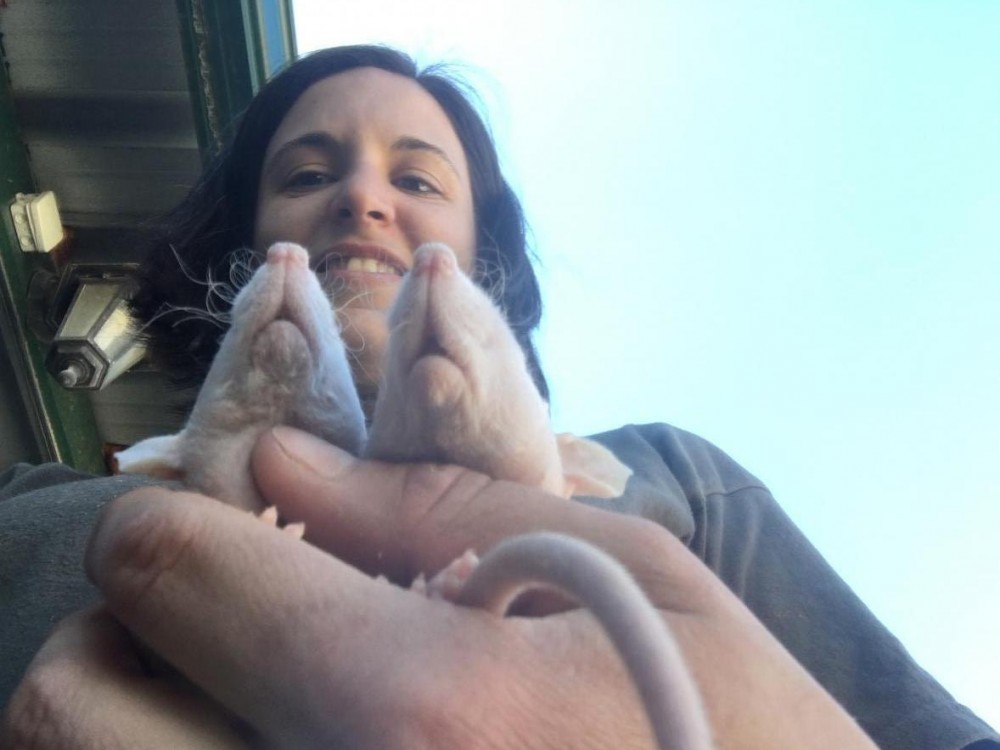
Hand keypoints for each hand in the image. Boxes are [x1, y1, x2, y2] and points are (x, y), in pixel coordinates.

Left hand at [3, 426, 877, 748]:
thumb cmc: (738, 730)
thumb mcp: (627, 578)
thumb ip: (444, 507)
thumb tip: (286, 460)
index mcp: (419, 709)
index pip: (175, 569)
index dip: (175, 509)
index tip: (225, 504)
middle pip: (71, 701)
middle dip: (131, 618)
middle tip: (229, 596)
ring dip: (134, 704)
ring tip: (249, 671)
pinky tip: (278, 731)